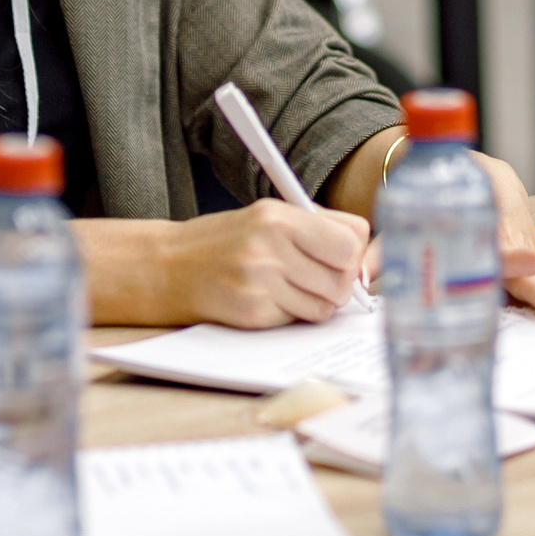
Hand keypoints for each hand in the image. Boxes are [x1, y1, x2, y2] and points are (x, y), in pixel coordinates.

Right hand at [164, 199, 370, 327]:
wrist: (170, 266)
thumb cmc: (227, 240)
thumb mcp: (268, 216)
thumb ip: (317, 229)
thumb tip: (364, 258)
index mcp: (279, 217)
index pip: (351, 238)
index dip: (351, 251)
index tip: (338, 255)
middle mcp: (271, 248)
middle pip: (344, 277)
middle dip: (338, 282)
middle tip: (316, 275)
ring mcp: (261, 283)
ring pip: (326, 305)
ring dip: (317, 301)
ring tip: (290, 286)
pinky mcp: (254, 313)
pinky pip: (299, 320)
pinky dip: (293, 314)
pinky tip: (270, 299)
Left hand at [358, 153, 534, 321]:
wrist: (449, 159)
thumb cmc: (422, 187)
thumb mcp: (401, 213)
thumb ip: (383, 249)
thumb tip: (358, 279)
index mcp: (479, 209)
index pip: (500, 241)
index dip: (519, 256)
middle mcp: (508, 221)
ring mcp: (523, 232)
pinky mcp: (529, 242)